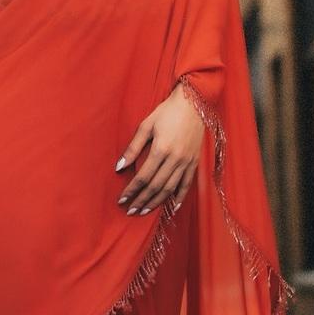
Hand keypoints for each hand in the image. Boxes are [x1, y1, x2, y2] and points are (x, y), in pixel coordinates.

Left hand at [115, 83, 204, 215]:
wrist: (193, 103)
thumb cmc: (167, 112)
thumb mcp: (146, 125)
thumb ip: (133, 148)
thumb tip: (118, 167)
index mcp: (161, 149)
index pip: (143, 177)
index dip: (132, 190)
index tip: (122, 200)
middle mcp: (175, 159)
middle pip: (155, 186)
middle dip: (141, 200)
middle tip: (130, 211)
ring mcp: (187, 162)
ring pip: (170, 188)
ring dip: (156, 202)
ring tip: (144, 211)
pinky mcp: (195, 162)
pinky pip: (187, 184)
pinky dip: (179, 197)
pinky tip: (172, 207)